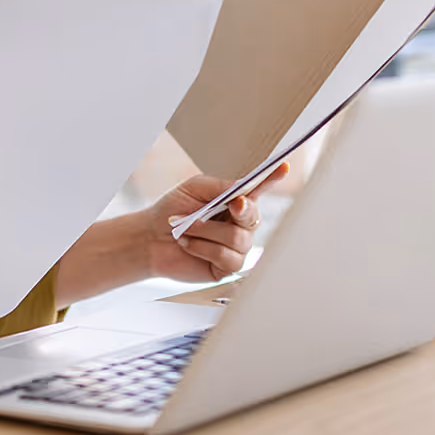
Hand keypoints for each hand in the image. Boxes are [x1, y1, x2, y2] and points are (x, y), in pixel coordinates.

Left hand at [143, 165, 287, 282]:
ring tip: (185, 229)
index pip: (258, 190)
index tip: (283, 167)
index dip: (272, 179)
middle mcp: (240, 225)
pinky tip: (189, 245)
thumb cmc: (173, 210)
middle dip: (238, 210)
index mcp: (235, 202)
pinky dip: (202, 248)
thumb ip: (220, 187)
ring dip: (205, 231)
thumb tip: (243, 191)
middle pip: (253, 217)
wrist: (151, 238)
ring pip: (237, 238)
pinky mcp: (227, 268)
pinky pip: (226, 257)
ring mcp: (236, 248)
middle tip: (220, 206)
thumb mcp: (195, 189)